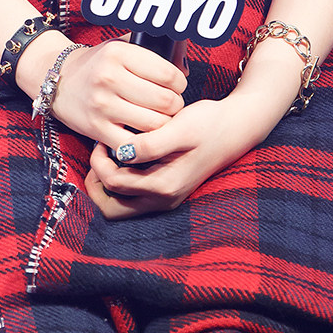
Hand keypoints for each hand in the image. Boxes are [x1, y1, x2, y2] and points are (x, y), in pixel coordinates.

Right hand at [44, 37, 186, 146]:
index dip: (180, 83)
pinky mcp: (97, 129)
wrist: (59, 82)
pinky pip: (134, 144)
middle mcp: (109, 78)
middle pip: (165, 101)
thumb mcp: (121, 47)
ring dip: (164, 125)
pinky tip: (144, 134)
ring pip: (154, 124)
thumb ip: (152, 51)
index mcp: (118, 53)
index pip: (168, 74)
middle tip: (170, 105)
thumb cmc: (98, 65)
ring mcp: (102, 105)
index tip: (175, 86)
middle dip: (175, 105)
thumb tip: (184, 67)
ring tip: (160, 118)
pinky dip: (145, 143)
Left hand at [84, 96, 257, 218]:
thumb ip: (151, 143)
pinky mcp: (168, 192)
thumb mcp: (180, 127)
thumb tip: (122, 154)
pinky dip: (121, 183)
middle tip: (99, 152)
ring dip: (108, 183)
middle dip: (97, 182)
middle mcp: (163, 199)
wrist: (236, 128)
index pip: (113, 184)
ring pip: (120, 206)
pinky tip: (125, 156)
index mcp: (163, 186)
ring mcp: (166, 199)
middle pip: (111, 208)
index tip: (104, 138)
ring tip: (109, 154)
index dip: (99, 161)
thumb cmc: (208, 123)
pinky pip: (133, 199)